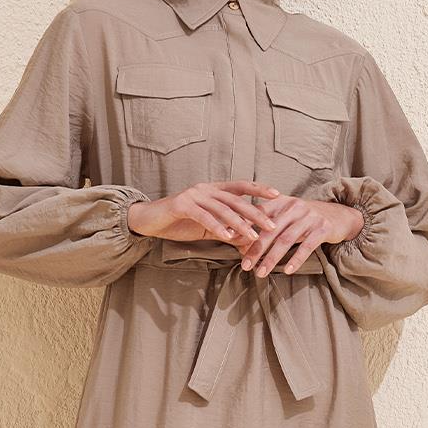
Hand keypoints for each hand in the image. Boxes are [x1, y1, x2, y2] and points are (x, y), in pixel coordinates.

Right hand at [128, 181, 280, 248]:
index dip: (259, 189)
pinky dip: (217, 226)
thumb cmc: (180, 223)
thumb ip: (229, 231)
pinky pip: (203, 216)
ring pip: (222, 208)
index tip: (278, 195)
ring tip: (253, 236)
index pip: (241, 186)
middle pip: (236, 199)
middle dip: (256, 212)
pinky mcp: (181, 204)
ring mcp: (193, 194)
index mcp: (213, 190)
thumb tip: (252, 240)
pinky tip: (227, 236)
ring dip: (240, 223)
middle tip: (271, 225)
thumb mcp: (208, 228)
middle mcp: (206, 188)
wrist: (150, 221)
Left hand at [241, 196, 364, 275]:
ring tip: (261, 273)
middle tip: (244, 265)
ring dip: (272, 258)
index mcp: (281, 201)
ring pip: (286, 240)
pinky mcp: (322, 228)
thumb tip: (240, 243)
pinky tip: (287, 271)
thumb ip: (266, 224)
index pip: (258, 214)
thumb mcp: (285, 215)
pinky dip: (296, 259)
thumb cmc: (304, 219)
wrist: (338, 215)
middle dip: (256, 249)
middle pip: (270, 230)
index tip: (229, 241)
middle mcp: (294, 206)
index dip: (244, 227)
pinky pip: (307, 246)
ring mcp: (309, 217)